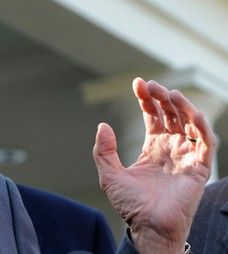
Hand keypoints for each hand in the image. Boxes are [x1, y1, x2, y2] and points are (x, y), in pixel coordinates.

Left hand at [93, 77, 214, 252]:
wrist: (148, 226)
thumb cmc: (130, 205)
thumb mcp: (109, 174)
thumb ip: (104, 150)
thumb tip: (103, 125)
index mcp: (152, 149)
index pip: (153, 117)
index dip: (146, 99)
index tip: (138, 83)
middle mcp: (171, 149)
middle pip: (172, 115)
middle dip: (163, 97)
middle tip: (153, 85)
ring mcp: (185, 157)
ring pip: (190, 124)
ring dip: (184, 106)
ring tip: (171, 93)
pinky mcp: (199, 168)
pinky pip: (206, 143)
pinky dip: (202, 127)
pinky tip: (193, 114)